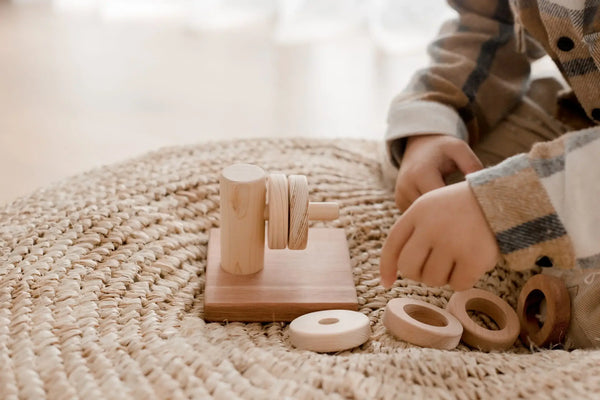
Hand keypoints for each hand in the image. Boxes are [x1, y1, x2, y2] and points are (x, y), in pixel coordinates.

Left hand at [380, 181, 499, 290]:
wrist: (502, 200)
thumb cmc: (461, 209)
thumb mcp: (429, 208)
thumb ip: (410, 234)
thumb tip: (391, 276)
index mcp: (417, 212)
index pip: (392, 246)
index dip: (387, 268)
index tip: (386, 283)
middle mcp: (431, 227)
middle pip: (409, 269)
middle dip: (419, 274)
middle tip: (433, 267)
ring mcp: (452, 243)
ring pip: (433, 280)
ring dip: (443, 276)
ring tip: (456, 257)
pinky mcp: (474, 258)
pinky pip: (458, 285)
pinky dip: (464, 280)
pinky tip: (471, 263)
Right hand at [395, 134, 482, 211]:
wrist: (418, 146)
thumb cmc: (442, 148)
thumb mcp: (459, 149)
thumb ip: (472, 165)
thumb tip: (483, 189)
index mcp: (421, 173)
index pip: (441, 202)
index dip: (458, 209)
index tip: (474, 211)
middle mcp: (407, 187)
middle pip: (431, 213)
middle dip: (450, 217)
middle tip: (469, 219)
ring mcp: (401, 196)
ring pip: (423, 218)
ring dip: (439, 219)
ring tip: (457, 216)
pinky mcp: (400, 203)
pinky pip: (418, 217)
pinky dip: (430, 217)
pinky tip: (444, 214)